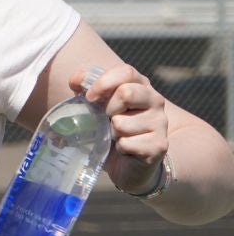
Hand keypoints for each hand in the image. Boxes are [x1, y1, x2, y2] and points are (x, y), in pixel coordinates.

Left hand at [81, 64, 170, 195]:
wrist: (127, 163)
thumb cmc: (110, 128)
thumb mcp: (97, 106)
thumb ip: (87, 89)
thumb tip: (76, 80)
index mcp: (141, 86)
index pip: (127, 72)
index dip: (104, 82)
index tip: (89, 97)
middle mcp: (155, 101)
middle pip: (126, 93)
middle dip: (107, 109)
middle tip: (106, 120)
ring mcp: (160, 123)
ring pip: (122, 123)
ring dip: (111, 133)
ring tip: (116, 136)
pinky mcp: (159, 145)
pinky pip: (126, 144)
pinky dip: (118, 148)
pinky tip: (125, 150)